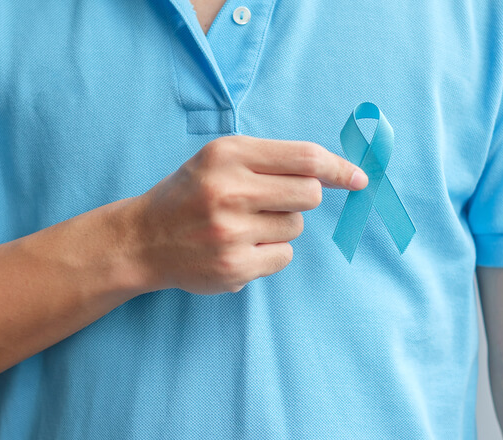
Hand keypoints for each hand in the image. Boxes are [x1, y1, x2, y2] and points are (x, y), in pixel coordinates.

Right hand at [130, 135, 367, 294]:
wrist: (143, 239)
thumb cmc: (191, 194)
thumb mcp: (221, 159)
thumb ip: (273, 160)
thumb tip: (335, 173)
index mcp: (227, 155)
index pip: (305, 158)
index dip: (339, 168)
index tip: (359, 178)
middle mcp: (228, 190)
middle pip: (309, 194)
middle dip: (301, 198)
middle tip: (270, 201)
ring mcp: (230, 232)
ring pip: (296, 227)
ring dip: (280, 226)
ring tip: (243, 225)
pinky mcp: (233, 266)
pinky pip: (283, 256)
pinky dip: (270, 252)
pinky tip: (240, 247)